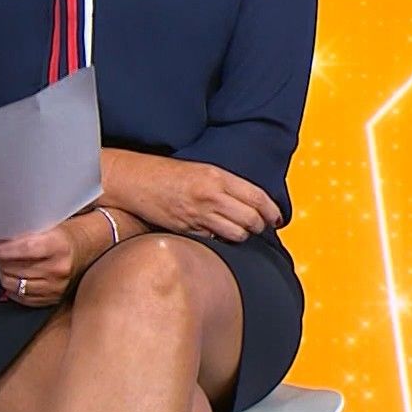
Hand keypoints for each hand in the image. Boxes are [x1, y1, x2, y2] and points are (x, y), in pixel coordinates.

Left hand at [0, 212, 109, 306]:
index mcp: (59, 246)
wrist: (89, 248)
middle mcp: (58, 269)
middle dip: (0, 261)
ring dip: (4, 274)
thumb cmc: (66, 234)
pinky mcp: (53, 300)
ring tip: (5, 264)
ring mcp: (56, 288)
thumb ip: (28, 232)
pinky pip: (23, 298)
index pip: (24, 249)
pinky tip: (14, 277)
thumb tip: (0, 239)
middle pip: (16, 269)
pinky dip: (13, 289)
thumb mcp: (51, 225)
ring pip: (15, 286)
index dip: (4, 249)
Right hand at [115, 153, 281, 241]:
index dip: (272, 211)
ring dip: (242, 236)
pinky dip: (221, 241)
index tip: (277, 218)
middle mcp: (210, 195)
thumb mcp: (200, 170)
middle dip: (260, 226)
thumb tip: (250, 202)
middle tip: (260, 226)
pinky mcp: (187, 229)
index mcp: (217, 176)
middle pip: (251, 219)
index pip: (257, 197)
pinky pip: (215, 241)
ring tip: (238, 231)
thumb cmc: (166, 174)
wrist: (134, 180)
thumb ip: (225, 185)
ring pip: (237, 235)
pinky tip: (217, 235)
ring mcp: (199, 214)